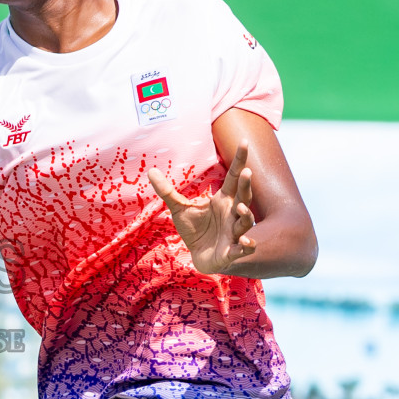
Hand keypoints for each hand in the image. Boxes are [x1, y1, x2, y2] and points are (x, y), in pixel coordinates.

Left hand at [146, 141, 256, 275]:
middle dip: (246, 185)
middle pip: (243, 195)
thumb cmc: (194, 230)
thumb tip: (150, 171)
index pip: (234, 177)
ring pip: (246, 220)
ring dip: (245, 214)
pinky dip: (247, 245)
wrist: (200, 257)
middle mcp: (233, 213)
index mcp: (223, 200)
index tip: (244, 141)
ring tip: (239, 207)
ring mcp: (235, 231)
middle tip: (247, 171)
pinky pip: (244, 247)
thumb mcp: (178, 209)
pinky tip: (246, 242)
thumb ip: (167, 191)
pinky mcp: (233, 250)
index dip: (239, 160)